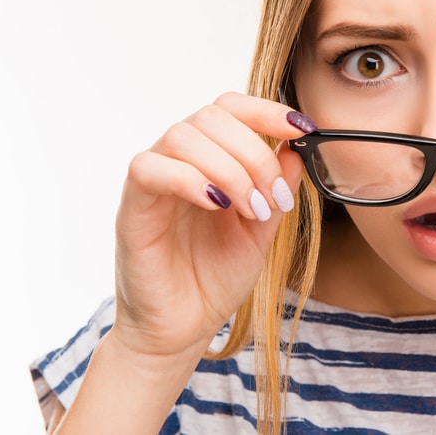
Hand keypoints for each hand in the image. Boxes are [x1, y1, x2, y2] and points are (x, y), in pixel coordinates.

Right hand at [111, 93, 312, 357]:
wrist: (183, 327)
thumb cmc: (215, 277)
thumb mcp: (263, 228)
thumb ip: (277, 186)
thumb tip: (295, 147)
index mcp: (211, 158)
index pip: (232, 108)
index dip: (267, 110)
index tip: (303, 128)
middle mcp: (180, 160)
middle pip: (212, 117)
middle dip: (254, 151)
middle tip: (272, 196)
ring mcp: (154, 180)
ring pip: (183, 136)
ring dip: (229, 168)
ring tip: (250, 209)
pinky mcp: (133, 206)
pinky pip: (150, 168)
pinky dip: (190, 179)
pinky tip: (217, 204)